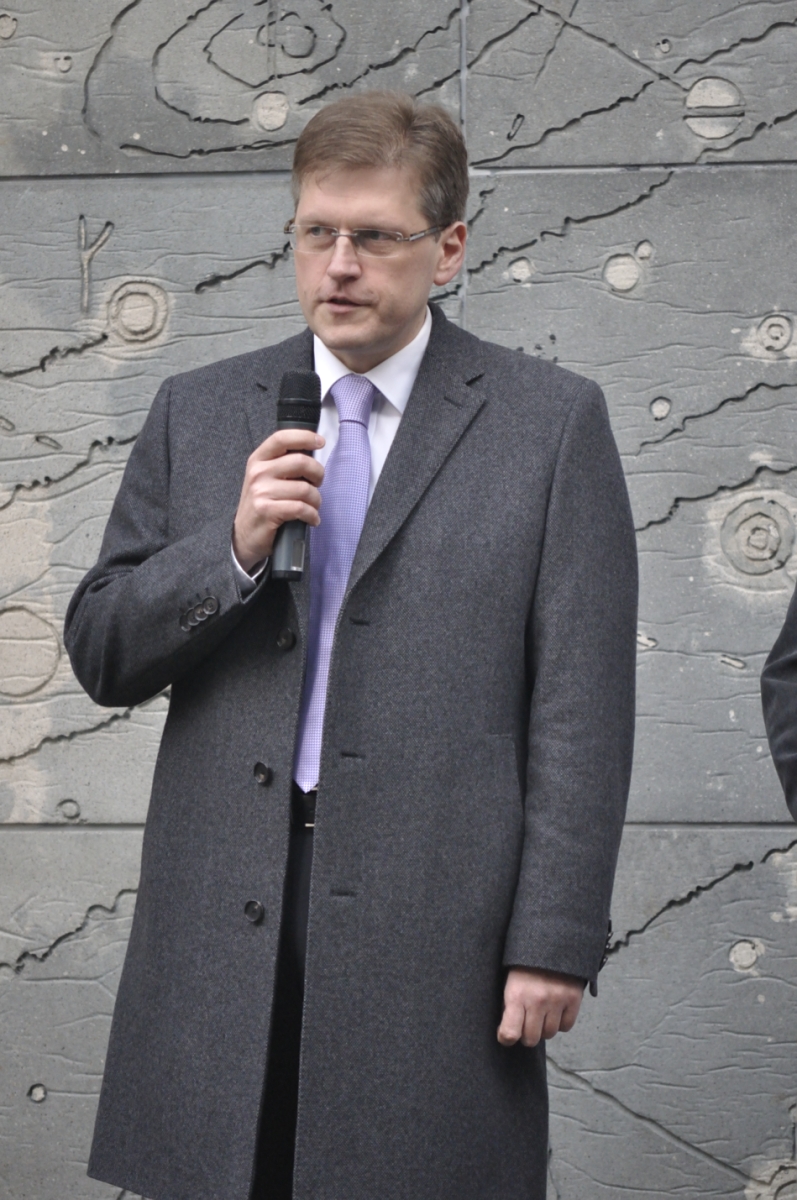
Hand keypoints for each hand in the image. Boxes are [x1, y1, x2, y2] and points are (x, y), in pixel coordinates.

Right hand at [233, 429, 324, 569]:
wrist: (245, 535)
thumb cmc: (262, 504)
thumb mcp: (265, 478)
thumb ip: (283, 464)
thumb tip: (312, 453)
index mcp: (258, 459)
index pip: (282, 438)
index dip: (304, 437)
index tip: (320, 441)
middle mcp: (258, 472)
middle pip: (300, 462)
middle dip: (318, 474)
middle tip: (317, 484)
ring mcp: (261, 491)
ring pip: (305, 489)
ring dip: (316, 500)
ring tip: (313, 506)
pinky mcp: (267, 510)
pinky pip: (301, 508)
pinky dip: (312, 515)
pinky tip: (312, 519)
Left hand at [497, 967, 584, 1046]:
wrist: (551, 939)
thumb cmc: (525, 962)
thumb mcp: (509, 980)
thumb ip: (509, 1006)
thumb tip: (507, 1033)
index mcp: (517, 995)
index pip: (510, 1033)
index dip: (506, 1038)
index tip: (506, 1034)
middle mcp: (537, 1001)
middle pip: (531, 1039)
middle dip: (526, 1034)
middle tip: (526, 1021)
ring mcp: (557, 1000)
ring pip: (549, 1034)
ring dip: (544, 1028)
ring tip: (540, 1013)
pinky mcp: (573, 999)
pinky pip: (566, 1026)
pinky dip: (560, 1022)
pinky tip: (554, 1010)